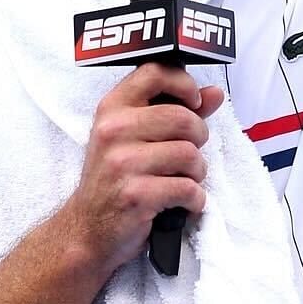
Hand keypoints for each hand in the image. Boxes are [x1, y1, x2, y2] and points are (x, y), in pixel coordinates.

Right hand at [60, 63, 223, 271]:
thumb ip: (177, 112)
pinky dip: (195, 199)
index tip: (194, 102)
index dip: (184, 84)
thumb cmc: (116, 179)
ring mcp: (122, 163)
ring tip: (182, 180)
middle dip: (198, 139)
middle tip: (188, 155)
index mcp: (113, 109)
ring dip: (197, 172)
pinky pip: (188, 188)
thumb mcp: (136, 138)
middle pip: (184, 118)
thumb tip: (214, 93)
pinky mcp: (135, 195)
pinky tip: (182, 203)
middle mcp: (113, 131)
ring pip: (190, 154)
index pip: (154, 73)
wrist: (87, 230)